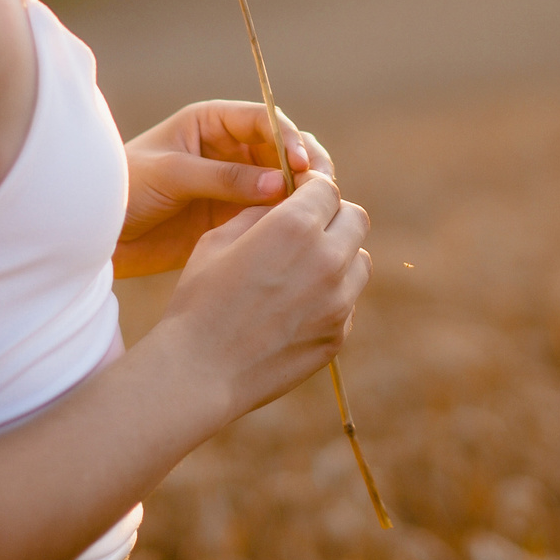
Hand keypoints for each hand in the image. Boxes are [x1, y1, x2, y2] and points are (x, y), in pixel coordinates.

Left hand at [115, 100, 332, 278]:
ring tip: (314, 213)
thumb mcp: (172, 175)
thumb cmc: (124, 188)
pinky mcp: (234, 219)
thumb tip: (279, 186)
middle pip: (284, 151)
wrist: (96, 232)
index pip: (265, 121)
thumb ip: (224, 178)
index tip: (302, 163)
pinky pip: (270, 216)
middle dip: (306, 166)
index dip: (289, 138)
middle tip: (322, 189)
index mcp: (214, 123)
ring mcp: (236, 186)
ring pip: (284, 185)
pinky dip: (287, 222)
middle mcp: (231, 150)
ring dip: (302, 195)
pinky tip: (297, 235)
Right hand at [161, 172, 370, 416]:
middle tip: (308, 228)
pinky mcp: (338, 335)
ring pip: (360, 261)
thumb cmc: (199, 300)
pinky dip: (333, 296)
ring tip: (304, 268)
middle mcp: (327, 259)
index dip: (311, 188)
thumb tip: (283, 204)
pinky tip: (298, 306)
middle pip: (356, 219)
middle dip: (334, 216)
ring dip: (340, 256)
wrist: (199, 371)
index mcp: (294, 226)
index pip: (327, 188)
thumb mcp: (218, 239)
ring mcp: (338, 301)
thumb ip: (259, 213)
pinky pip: (349, 302)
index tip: (300, 194)